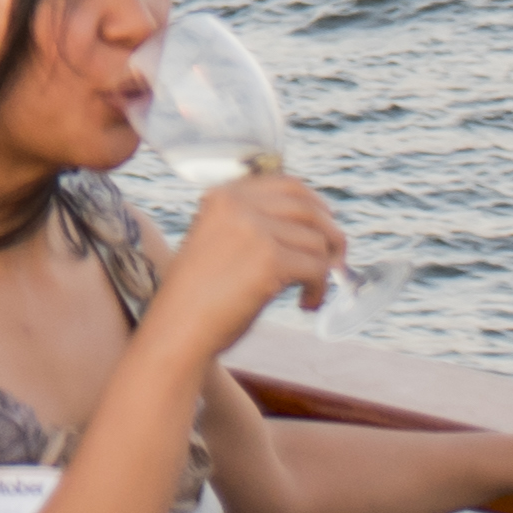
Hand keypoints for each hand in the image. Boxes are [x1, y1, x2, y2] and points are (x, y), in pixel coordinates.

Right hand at [148, 170, 343, 345]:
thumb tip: (313, 225)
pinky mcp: (270, 260)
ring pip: (317, 240)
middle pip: (308, 207)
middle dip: (330, 234)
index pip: (287, 184)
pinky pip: (317, 267)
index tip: (324, 227)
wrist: (178, 328)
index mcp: (223, 196)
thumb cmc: (198, 296)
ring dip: (323, 269)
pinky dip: (319, 288)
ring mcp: (254, 230)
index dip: (314, 205)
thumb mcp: (219, 242)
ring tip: (308, 293)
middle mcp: (238, 205)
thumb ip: (253, 225)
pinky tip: (305, 303)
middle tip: (335, 261)